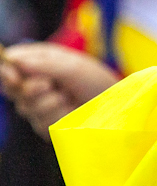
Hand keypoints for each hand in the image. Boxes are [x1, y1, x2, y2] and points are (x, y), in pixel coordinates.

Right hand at [0, 43, 119, 139]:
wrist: (116, 105)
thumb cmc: (94, 80)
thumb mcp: (71, 67)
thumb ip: (42, 64)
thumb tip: (13, 60)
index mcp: (35, 63)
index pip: (7, 66)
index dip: (5, 72)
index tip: (13, 76)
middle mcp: (32, 84)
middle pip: (12, 89)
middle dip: (32, 87)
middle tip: (51, 84)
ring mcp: (38, 107)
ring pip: (27, 108)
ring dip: (51, 102)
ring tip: (69, 97)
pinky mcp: (47, 126)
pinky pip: (41, 124)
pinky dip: (59, 116)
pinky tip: (71, 111)